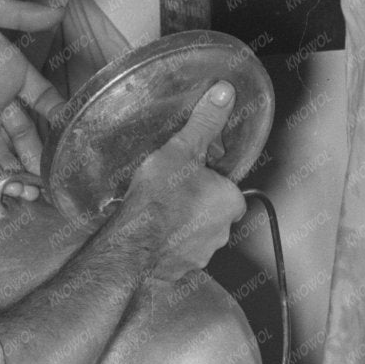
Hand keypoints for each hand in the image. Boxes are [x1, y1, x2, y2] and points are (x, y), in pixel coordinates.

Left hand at [0, 0, 63, 189]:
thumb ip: (16, 14)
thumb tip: (55, 11)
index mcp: (7, 67)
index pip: (42, 96)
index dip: (58, 112)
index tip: (76, 127)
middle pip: (26, 131)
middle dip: (41, 154)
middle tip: (58, 174)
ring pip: (4, 149)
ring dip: (21, 171)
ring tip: (38, 191)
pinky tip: (9, 189)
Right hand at [117, 82, 248, 270]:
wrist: (133, 244)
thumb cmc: (159, 199)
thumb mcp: (181, 149)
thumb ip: (204, 123)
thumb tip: (224, 94)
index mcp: (231, 202)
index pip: (228, 187)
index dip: (209, 179)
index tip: (190, 175)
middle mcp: (223, 232)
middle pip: (213, 211)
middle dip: (196, 203)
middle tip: (171, 191)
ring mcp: (202, 254)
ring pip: (196, 233)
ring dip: (181, 224)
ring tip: (157, 211)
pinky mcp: (181, 270)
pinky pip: (178, 252)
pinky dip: (167, 244)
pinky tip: (150, 232)